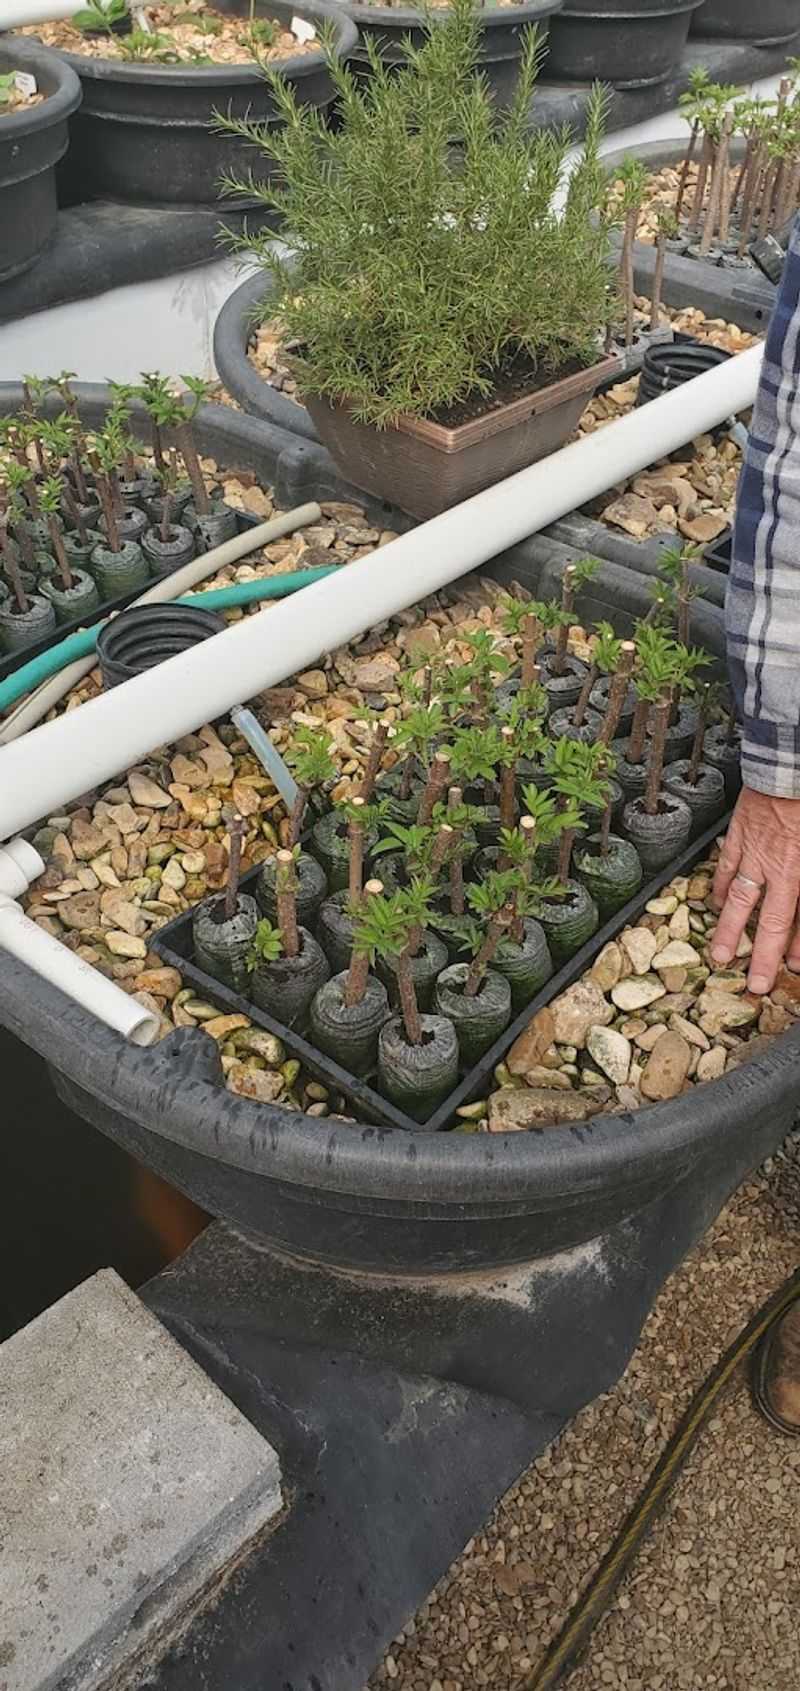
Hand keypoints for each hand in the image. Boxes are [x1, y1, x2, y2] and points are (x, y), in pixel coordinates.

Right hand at [710, 788, 799, 993]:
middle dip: (766, 957)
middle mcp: (782, 868)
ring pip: (741, 900)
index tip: (795, 969)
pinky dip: (718, 888)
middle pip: (774, 922)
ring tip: (722, 955)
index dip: (799, 948)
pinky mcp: (740, 835)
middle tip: (757, 984)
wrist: (792, 760)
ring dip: (732, 931)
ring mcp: (757, 853)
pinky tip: (714, 904)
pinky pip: (726, 868)